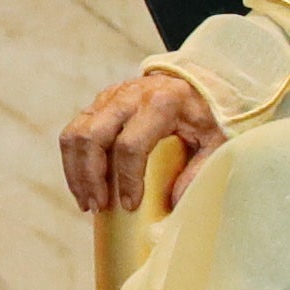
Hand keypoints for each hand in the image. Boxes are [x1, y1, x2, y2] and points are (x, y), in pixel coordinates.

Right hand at [60, 69, 222, 216]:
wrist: (193, 82)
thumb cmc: (205, 115)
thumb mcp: (217, 140)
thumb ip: (201, 169)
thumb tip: (173, 202)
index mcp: (160, 103)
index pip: (130, 144)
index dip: (126, 178)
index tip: (130, 205)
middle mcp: (128, 96)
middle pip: (93, 137)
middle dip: (90, 177)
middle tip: (97, 207)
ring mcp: (108, 97)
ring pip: (75, 134)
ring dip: (75, 172)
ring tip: (86, 201)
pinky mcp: (98, 103)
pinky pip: (73, 132)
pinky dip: (72, 162)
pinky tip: (82, 185)